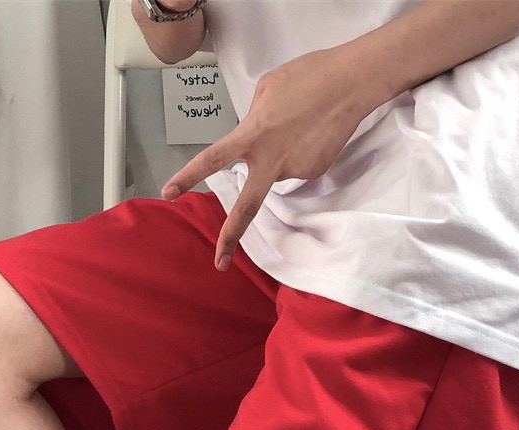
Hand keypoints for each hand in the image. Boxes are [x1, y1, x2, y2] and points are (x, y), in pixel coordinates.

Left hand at [161, 46, 370, 270]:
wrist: (351, 84)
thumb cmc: (306, 77)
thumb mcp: (265, 91)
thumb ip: (251, 120)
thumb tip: (254, 138)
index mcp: (252, 135)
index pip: (212, 159)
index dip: (188, 176)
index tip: (167, 194)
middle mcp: (271, 160)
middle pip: (247, 207)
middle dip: (230, 238)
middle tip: (219, 264)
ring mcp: (295, 170)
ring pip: (277, 170)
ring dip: (281, 154)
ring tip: (300, 123)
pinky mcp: (315, 172)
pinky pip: (298, 166)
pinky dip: (302, 152)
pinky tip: (314, 133)